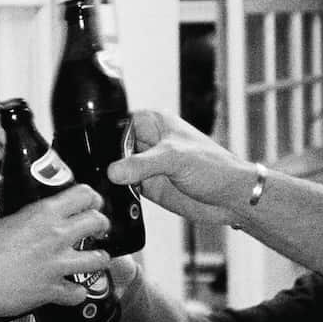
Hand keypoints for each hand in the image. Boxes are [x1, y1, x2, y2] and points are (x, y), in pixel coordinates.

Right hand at [0, 187, 110, 321]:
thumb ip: (9, 221)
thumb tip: (7, 222)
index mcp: (42, 213)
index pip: (84, 195)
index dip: (91, 197)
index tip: (90, 202)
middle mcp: (57, 236)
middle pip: (98, 222)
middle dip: (101, 224)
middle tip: (97, 228)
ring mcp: (58, 264)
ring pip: (99, 258)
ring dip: (98, 258)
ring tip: (94, 258)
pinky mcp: (53, 290)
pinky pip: (79, 293)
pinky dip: (77, 293)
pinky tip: (73, 291)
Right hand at [108, 111, 254, 223]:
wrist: (231, 198)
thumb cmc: (215, 167)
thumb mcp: (176, 158)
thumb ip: (143, 164)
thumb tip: (114, 171)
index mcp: (154, 123)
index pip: (119, 122)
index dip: (104, 134)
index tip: (91, 149)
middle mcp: (148, 142)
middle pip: (113, 147)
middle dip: (105, 159)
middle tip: (95, 171)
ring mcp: (146, 166)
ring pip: (117, 169)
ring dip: (111, 178)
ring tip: (103, 186)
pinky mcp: (147, 187)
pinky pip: (124, 189)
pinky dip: (118, 194)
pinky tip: (113, 197)